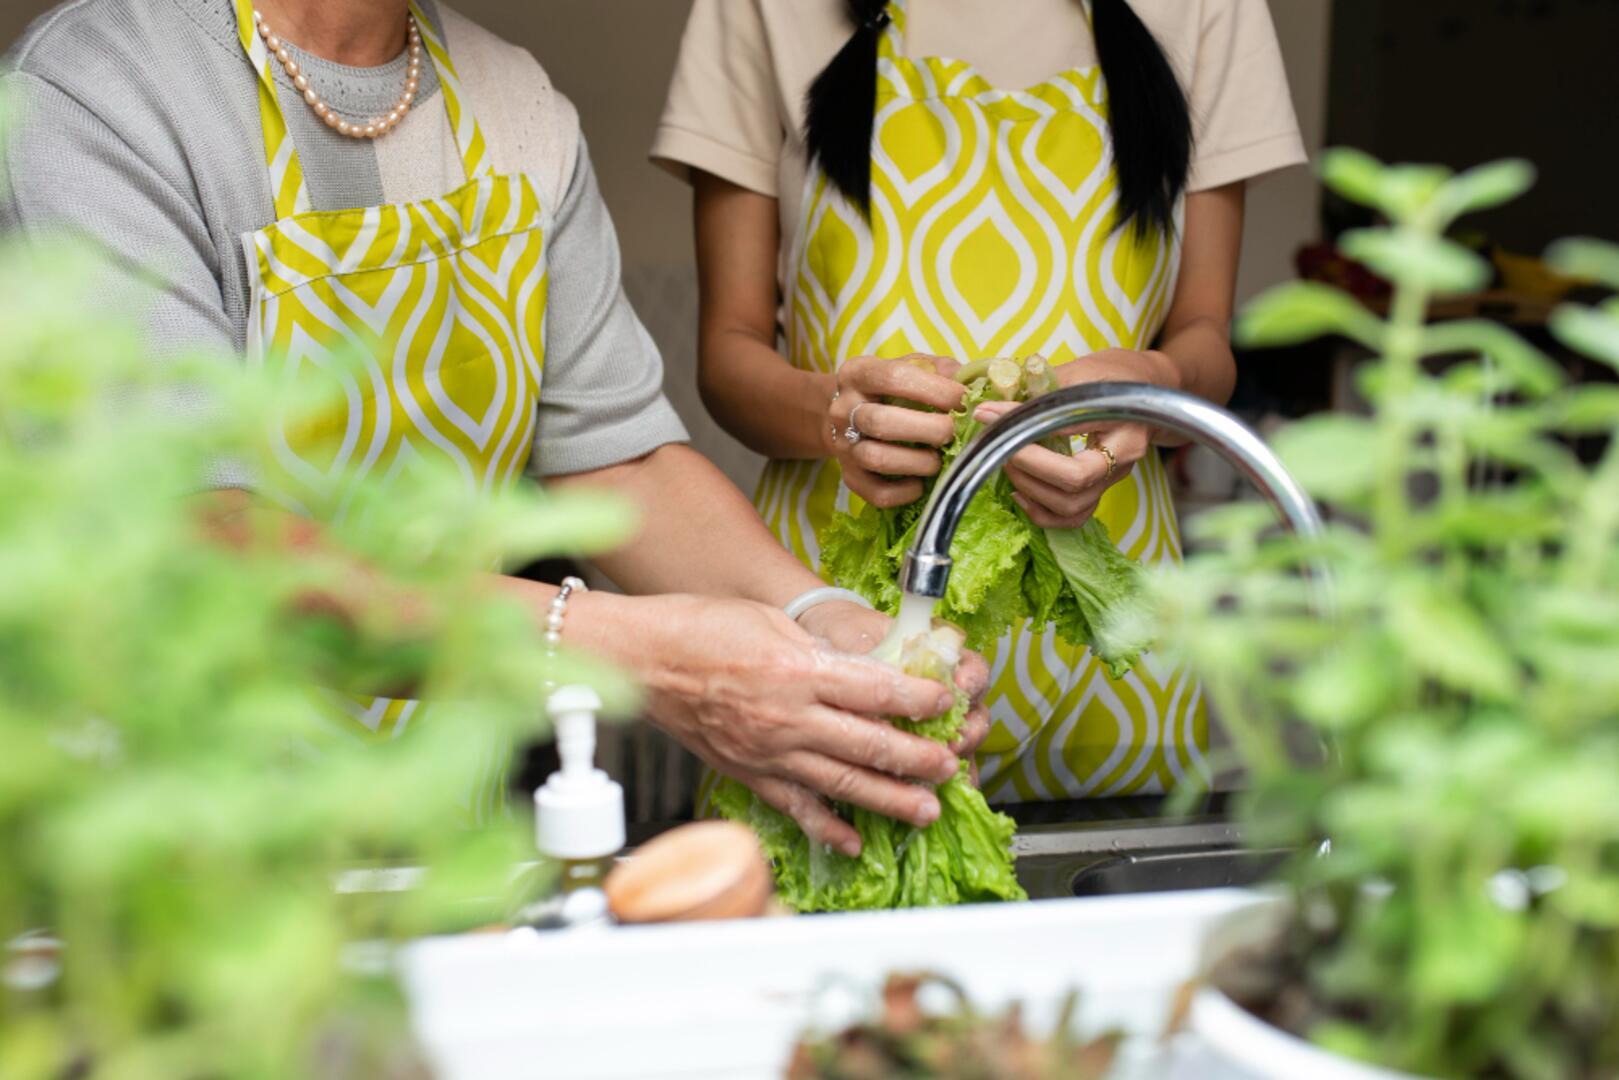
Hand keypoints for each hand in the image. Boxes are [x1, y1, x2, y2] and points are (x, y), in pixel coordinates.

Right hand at [610, 594, 962, 855]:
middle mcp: (787, 718)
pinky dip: (826, 827)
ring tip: (925, 810)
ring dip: (889, 799)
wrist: (643, 660)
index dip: (919, 700)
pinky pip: (795, 806)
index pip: (876, 689)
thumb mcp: (773, 622)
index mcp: (797, 670)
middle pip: (868, 743)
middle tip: (950, 767)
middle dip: (918, 758)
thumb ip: (821, 653)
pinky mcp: (749, 773)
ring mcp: (768, 752)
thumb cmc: (700, 629)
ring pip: (841, 783)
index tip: (946, 703)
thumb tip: (867, 673)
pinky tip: (852, 841)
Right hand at [827, 355, 965, 508]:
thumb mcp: (913, 367)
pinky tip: (920, 483)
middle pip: (880, 421)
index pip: (895, 377)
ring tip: (938, 459)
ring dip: (918, 462)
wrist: (850, 414)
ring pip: (876, 458)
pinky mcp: (850, 477)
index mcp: (858, 373)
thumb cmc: (892, 389)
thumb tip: (975, 387)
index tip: (964, 400)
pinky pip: (876, 493)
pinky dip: (904, 493)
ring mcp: (842, 446)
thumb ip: (942, 371)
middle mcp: (842, 408)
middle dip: (929, 429)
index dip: (936, 390)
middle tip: (954, 432)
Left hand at [974, 349, 1178, 528]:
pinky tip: (1019, 493)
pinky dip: (1041, 512)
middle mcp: (1124, 455)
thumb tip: (993, 405)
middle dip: (1029, 465)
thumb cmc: (1112, 376)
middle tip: (1001, 446)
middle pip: (1076, 478)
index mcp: (1121, 416)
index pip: (1069, 425)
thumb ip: (1041, 387)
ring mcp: (1114, 478)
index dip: (1023, 423)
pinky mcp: (1102, 491)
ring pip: (1072, 505)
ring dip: (1031, 489)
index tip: (989, 415)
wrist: (1145, 391)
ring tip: (1007, 464)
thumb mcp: (1081, 370)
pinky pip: (1073, 517)